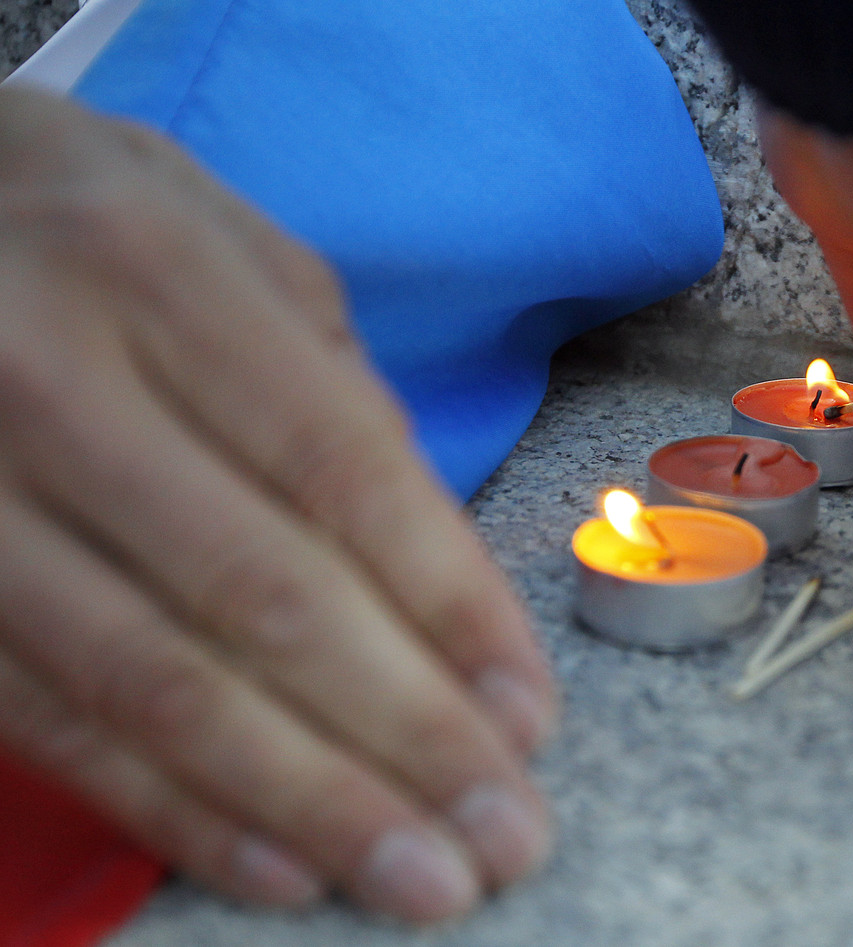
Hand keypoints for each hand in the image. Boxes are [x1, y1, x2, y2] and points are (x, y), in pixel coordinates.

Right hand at [0, 87, 556, 921]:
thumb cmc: (99, 229)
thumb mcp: (231, 250)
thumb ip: (332, 390)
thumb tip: (434, 566)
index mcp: (160, 277)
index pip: (342, 471)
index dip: (448, 605)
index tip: (529, 714)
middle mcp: (50, 381)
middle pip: (264, 595)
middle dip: (404, 734)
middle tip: (507, 837)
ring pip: (158, 682)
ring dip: (310, 802)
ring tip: (423, 881)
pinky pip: (56, 719)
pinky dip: (176, 807)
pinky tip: (282, 866)